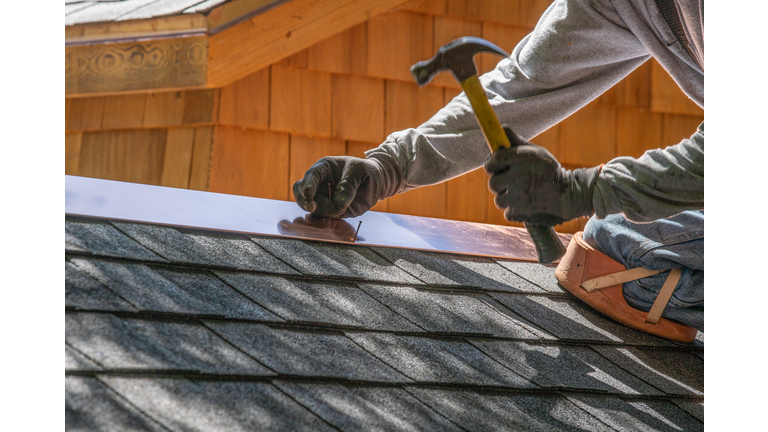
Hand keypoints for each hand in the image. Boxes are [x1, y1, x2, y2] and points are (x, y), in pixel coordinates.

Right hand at [293, 155, 399, 218]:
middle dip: (303, 200)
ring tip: (342, 209)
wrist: (375, 183)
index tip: (308, 194)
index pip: (311, 175)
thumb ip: (349, 185)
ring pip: (311, 207)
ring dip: (323, 211)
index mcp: (324, 168)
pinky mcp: (328, 211)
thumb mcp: (361, 171)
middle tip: (312, 208)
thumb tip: (337, 203)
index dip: (307, 184)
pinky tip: (336, 216)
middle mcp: (319, 183)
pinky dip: (324, 220)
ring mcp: (322, 198)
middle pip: (301, 191)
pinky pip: (320, 217)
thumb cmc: (366, 171)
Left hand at [484, 128, 599, 225]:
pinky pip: (507, 212)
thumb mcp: (537, 153)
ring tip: (523, 194)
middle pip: (492, 183)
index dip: (492, 164)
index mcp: (521, 158)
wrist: (570, 195)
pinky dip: (515, 211)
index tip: (495, 167)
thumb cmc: (550, 171)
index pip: (493, 160)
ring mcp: (518, 196)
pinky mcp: (520, 212)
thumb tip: (501, 128)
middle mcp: (517, 176)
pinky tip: (527, 205)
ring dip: (508, 198)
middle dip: (500, 184)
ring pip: (499, 199)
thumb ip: (516, 142)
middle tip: (512, 183)